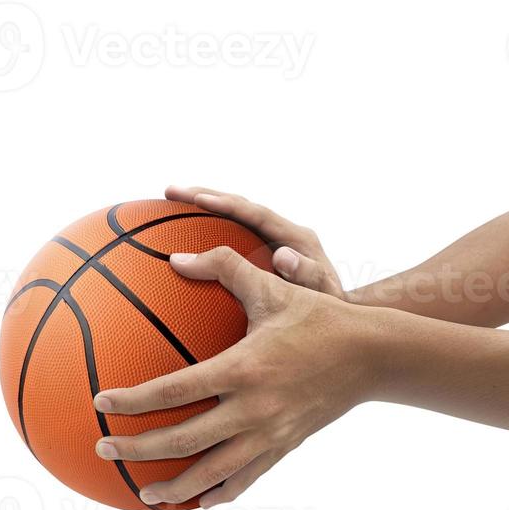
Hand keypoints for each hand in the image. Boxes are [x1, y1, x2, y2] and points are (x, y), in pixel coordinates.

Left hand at [94, 247, 377, 507]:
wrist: (372, 356)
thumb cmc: (318, 316)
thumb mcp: (271, 288)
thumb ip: (224, 267)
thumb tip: (175, 258)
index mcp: (242, 368)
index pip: (174, 390)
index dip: (133, 399)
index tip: (100, 401)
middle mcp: (252, 409)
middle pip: (183, 440)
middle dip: (138, 448)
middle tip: (103, 448)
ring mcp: (269, 434)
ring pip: (212, 472)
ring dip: (175, 487)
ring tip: (143, 494)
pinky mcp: (284, 446)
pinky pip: (247, 479)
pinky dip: (220, 493)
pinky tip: (200, 503)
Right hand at [166, 185, 346, 300]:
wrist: (340, 317)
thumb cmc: (331, 310)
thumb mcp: (323, 295)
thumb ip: (309, 276)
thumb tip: (284, 256)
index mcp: (296, 238)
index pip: (255, 213)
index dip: (227, 205)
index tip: (198, 199)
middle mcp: (282, 234)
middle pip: (239, 208)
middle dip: (204, 196)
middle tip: (170, 192)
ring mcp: (271, 243)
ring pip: (232, 220)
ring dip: (202, 210)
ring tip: (168, 204)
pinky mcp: (262, 256)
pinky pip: (231, 241)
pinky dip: (208, 235)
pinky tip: (180, 244)